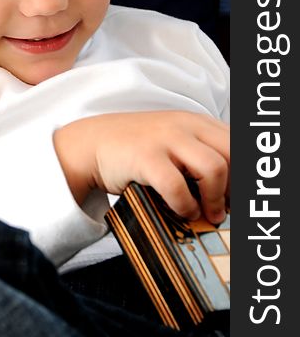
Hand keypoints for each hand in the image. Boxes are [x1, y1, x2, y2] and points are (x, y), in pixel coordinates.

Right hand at [54, 111, 229, 224]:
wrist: (92, 143)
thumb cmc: (136, 148)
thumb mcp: (173, 141)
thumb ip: (200, 153)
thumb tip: (232, 192)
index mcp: (196, 122)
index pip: (237, 144)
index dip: (245, 174)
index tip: (241, 198)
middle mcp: (184, 125)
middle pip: (233, 154)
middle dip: (237, 188)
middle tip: (230, 209)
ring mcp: (165, 139)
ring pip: (214, 168)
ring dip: (216, 199)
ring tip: (209, 214)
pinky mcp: (145, 156)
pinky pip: (177, 186)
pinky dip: (185, 205)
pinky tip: (183, 211)